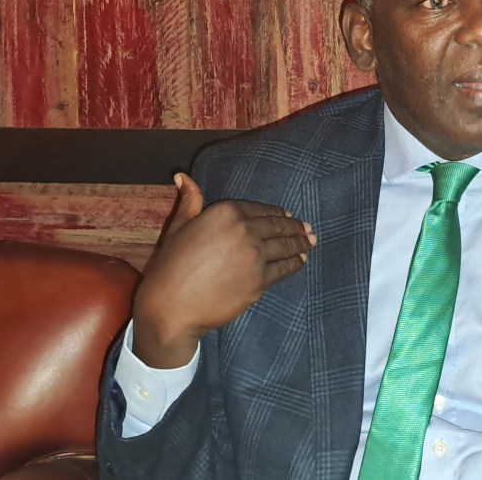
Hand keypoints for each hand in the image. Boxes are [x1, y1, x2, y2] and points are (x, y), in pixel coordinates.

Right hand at [132, 173, 316, 368]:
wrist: (172, 306)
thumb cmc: (170, 266)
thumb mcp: (179, 227)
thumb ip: (190, 201)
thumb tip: (183, 175)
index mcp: (226, 212)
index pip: (261, 209)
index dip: (277, 212)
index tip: (288, 215)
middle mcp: (245, 230)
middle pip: (278, 226)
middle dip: (296, 227)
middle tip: (308, 228)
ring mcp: (255, 256)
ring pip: (285, 247)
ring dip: (301, 243)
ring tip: (311, 242)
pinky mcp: (260, 281)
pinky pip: (284, 269)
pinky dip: (295, 263)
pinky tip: (301, 261)